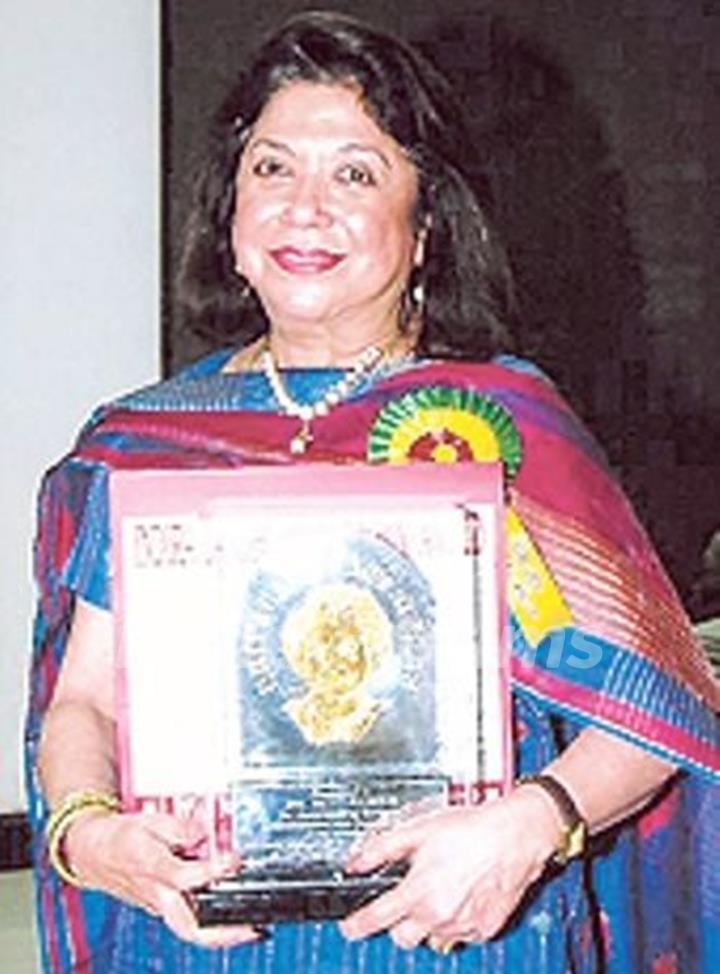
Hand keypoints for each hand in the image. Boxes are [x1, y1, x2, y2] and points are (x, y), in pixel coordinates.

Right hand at [64, 809, 260, 947]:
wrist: (91, 852)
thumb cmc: (119, 836)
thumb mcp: (151, 820)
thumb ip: (182, 827)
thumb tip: (205, 831)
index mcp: (151, 868)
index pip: (185, 877)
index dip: (213, 870)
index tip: (234, 860)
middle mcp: (156, 894)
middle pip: (190, 927)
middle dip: (222, 933)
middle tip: (251, 929)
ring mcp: (158, 906)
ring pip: (190, 930)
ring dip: (221, 935)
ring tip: (250, 929)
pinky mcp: (161, 908)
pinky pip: (188, 920)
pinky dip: (210, 922)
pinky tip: (228, 913)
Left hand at [339, 786, 561, 948]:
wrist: (516, 834)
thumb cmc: (473, 829)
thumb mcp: (419, 829)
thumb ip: (382, 848)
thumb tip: (355, 861)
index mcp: (419, 892)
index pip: (376, 919)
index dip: (356, 925)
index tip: (348, 928)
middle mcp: (439, 915)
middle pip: (402, 938)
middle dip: (397, 923)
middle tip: (403, 900)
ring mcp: (463, 926)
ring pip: (433, 937)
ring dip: (429, 920)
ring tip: (440, 890)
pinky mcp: (484, 930)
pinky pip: (461, 934)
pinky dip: (456, 920)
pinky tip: (462, 895)